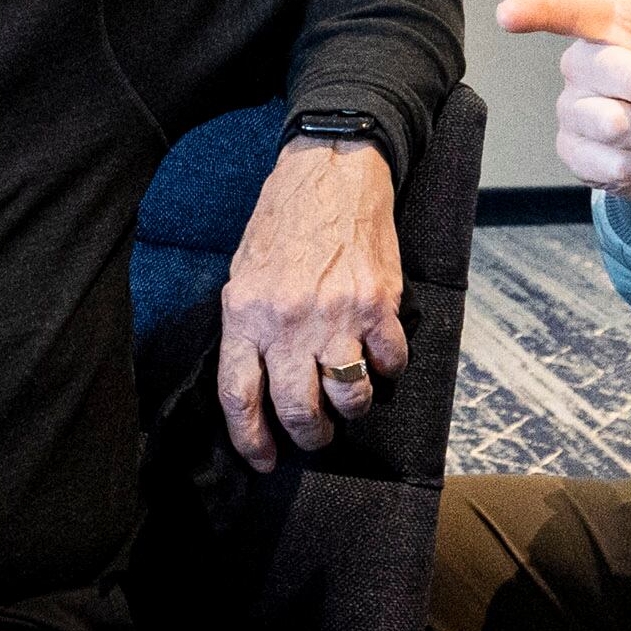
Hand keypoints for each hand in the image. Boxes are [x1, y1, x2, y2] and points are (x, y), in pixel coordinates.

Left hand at [217, 136, 406, 469]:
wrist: (330, 171)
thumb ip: (247, 329)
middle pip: (298, 410)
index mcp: (245, 315)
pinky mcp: (378, 304)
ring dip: (350, 408)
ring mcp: (336, 314)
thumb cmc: (282, 222)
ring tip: (348, 398)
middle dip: (309, 436)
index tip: (263, 460)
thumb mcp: (242, 273)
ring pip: (347, 397)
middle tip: (315, 436)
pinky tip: (379, 357)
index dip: (251, 439)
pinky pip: (389, 363)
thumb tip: (257, 385)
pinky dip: (388, 370)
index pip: (240, 397)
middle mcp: (288, 321)